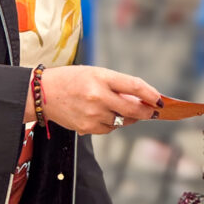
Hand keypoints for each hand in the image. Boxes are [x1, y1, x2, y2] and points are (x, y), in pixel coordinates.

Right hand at [35, 65, 160, 135]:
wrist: (43, 94)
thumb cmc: (72, 80)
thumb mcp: (95, 74)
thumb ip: (117, 85)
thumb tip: (141, 100)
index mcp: (101, 77)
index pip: (134, 86)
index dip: (151, 94)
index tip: (160, 100)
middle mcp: (97, 96)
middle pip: (133, 109)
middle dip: (146, 112)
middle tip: (153, 111)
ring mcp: (92, 114)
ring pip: (122, 121)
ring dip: (127, 117)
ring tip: (118, 108)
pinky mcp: (87, 128)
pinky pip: (109, 129)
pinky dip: (112, 123)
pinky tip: (103, 115)